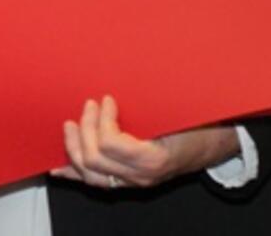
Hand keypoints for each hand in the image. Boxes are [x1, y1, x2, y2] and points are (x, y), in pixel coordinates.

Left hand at [50, 95, 240, 189]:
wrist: (212, 144)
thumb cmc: (195, 123)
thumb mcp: (177, 112)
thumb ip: (149, 104)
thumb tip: (116, 88)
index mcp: (153, 157)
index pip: (110, 144)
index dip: (103, 120)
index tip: (106, 99)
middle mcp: (141, 176)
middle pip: (94, 159)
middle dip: (85, 129)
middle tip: (89, 105)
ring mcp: (133, 182)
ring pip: (90, 174)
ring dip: (74, 147)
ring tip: (70, 126)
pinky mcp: (128, 182)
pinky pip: (96, 183)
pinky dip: (74, 174)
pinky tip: (57, 169)